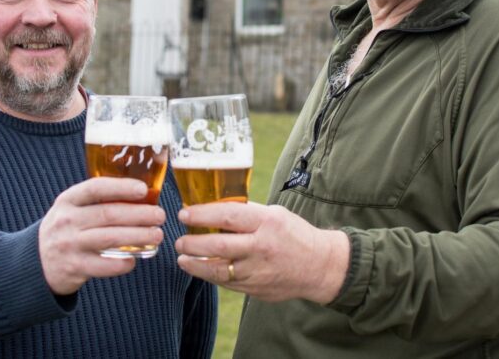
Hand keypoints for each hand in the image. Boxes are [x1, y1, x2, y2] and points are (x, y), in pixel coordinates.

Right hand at [39, 177, 165, 294]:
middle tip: (160, 216)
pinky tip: (135, 259)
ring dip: (138, 236)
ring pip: (109, 239)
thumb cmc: (66, 230)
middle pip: (108, 214)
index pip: (96, 188)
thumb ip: (97, 202)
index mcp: (68, 200)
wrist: (35, 263)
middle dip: (139, 214)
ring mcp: (69, 245)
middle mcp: (67, 221)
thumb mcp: (72, 209)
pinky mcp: (73, 268)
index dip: (121, 187)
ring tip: (157, 235)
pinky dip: (122, 263)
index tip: (143, 189)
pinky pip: (104, 266)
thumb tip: (142, 196)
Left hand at [174, 202, 349, 303]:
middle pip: (218, 245)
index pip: (227, 215)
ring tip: (182, 257)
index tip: (184, 213)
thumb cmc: (293, 234)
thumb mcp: (273, 214)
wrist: (319, 266)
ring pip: (217, 269)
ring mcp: (258, 271)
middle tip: (179, 240)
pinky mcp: (255, 289)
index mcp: (266, 222)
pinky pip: (226, 283)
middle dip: (192, 242)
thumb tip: (212, 208)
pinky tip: (198, 268)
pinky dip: (209, 275)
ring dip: (195, 264)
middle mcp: (261, 246)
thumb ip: (246, 213)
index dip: (201, 214)